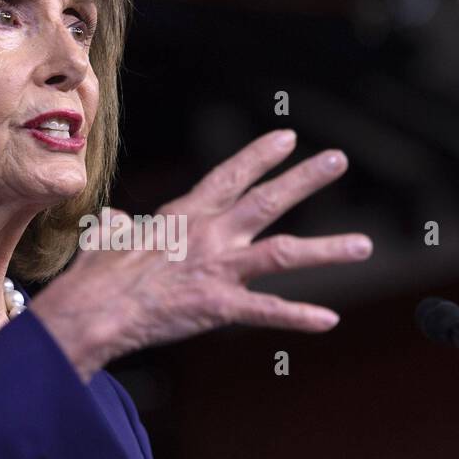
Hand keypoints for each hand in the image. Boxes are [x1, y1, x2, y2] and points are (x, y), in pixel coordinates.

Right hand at [29, 129, 372, 380]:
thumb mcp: (107, 238)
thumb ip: (119, 226)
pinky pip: (267, 311)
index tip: (288, 138)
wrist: (95, 308)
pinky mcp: (219, 305)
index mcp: (185, 213)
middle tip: (337, 159)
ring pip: (284, 253)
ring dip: (328, 249)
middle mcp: (210, 233)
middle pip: (268, 200)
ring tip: (363, 246)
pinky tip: (329, 320)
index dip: (261, 155)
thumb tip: (114, 219)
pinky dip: (299, 316)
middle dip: (306, 179)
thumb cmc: (96, 275)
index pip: (231, 175)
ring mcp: (218, 268)